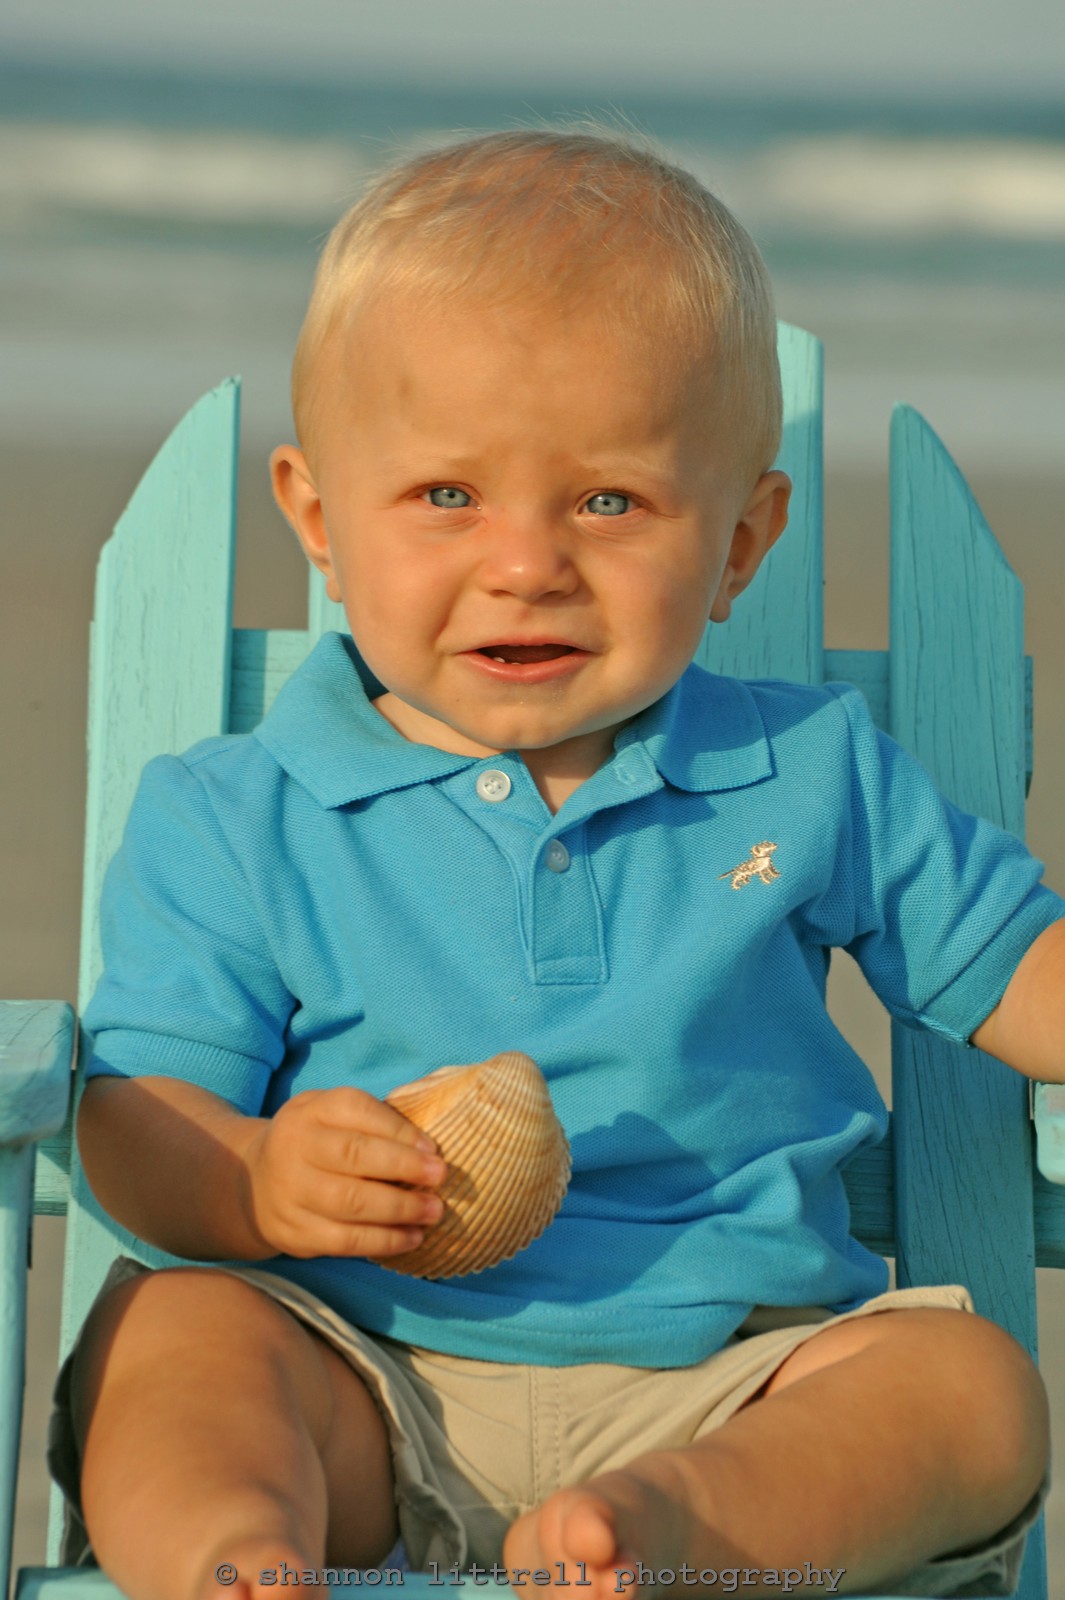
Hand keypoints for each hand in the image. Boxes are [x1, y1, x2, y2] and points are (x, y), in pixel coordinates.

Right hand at [240, 1087, 447, 1260]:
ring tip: (433, 1212)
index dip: (399, 1130)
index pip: (357, 1110)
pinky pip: (344, 1240)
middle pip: (353, 1156)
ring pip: (350, 1202)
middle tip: (441, 1177)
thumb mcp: (332, 1115)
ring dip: (400, 1209)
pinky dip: (384, 1241)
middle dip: (404, 1167)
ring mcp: (290, 1191)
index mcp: (310, 1110)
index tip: (433, 1148)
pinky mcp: (294, 1232)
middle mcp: (294, 1147)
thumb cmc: (316, 1143)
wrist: (254, 1184)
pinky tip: (411, 1238)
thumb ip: (372, 1120)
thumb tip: (428, 1146)